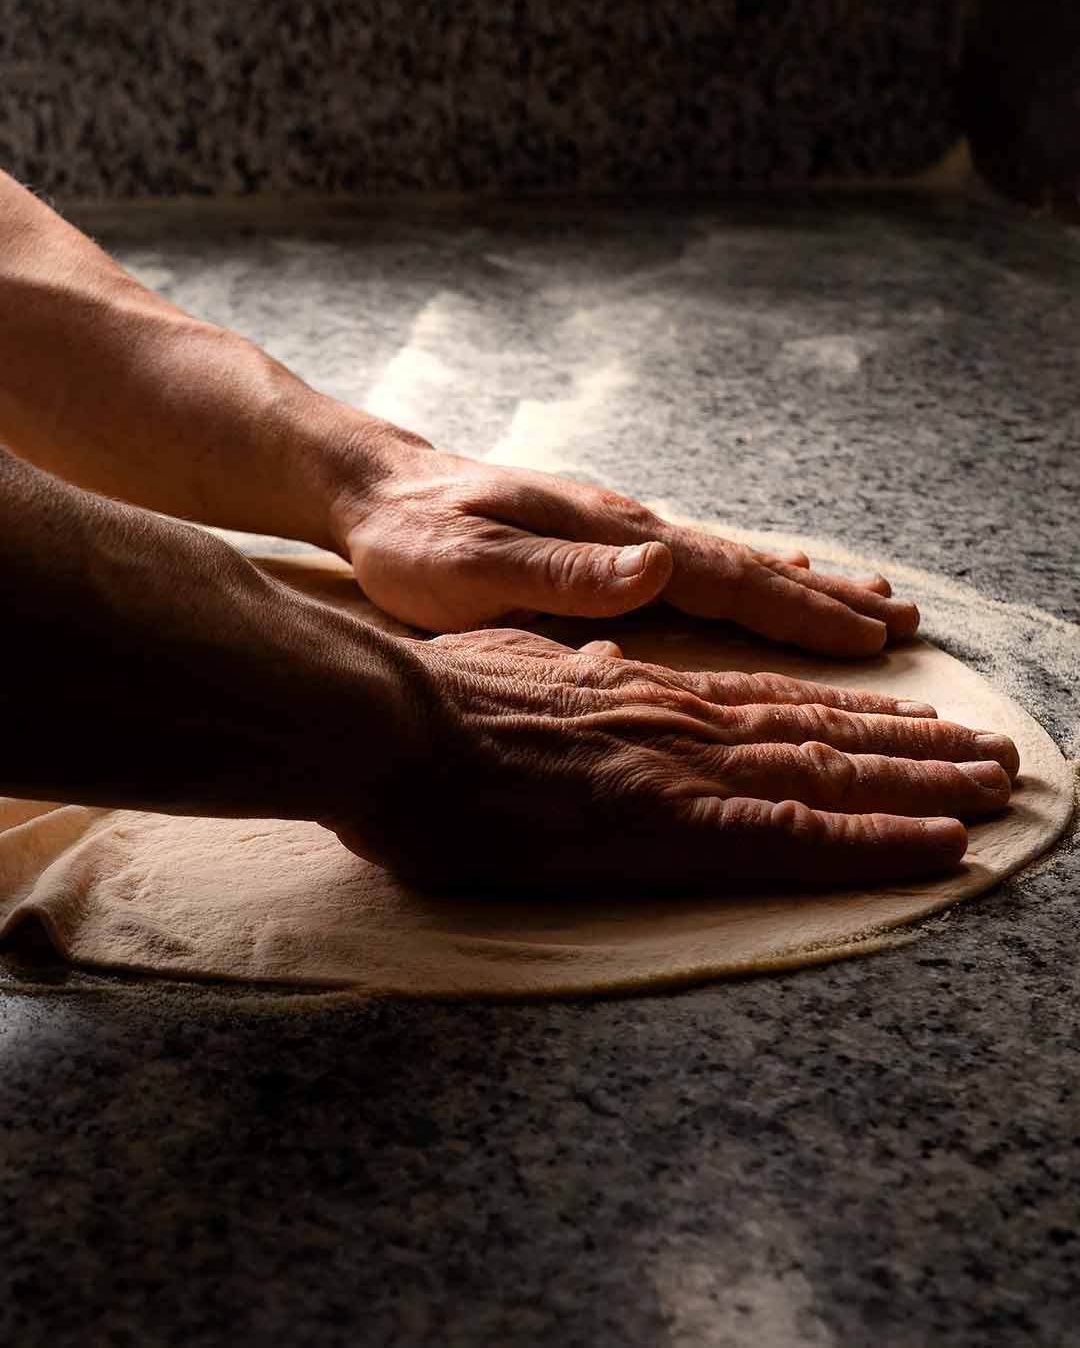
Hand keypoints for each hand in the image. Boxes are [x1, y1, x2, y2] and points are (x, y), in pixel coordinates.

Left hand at [329, 438, 919, 656]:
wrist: (374, 490)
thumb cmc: (414, 542)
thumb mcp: (475, 568)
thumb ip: (568, 573)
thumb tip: (662, 564)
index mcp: (611, 543)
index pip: (726, 580)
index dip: (801, 613)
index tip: (872, 639)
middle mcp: (628, 531)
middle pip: (747, 567)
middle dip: (827, 599)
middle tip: (905, 621)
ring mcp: (617, 531)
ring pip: (728, 561)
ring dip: (800, 584)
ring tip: (865, 597)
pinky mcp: (599, 539)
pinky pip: (694, 561)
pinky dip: (746, 572)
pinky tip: (765, 573)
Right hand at [329, 628, 1017, 891]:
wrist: (388, 721)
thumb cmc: (428, 704)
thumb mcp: (510, 665)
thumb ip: (567, 667)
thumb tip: (593, 658)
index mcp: (642, 689)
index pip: (770, 704)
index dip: (849, 716)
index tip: (908, 723)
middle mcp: (681, 718)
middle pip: (823, 732)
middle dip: (915, 747)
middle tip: (992, 756)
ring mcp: (681, 768)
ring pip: (831, 773)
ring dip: (923, 785)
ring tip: (995, 789)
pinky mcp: (666, 826)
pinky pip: (793, 837)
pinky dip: (874, 843)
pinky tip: (938, 848)